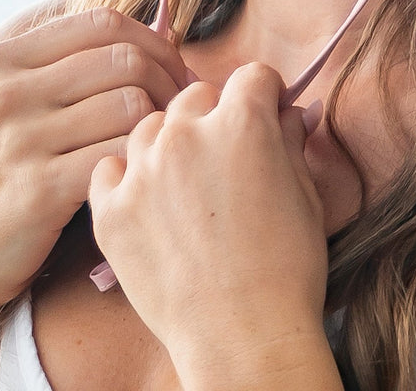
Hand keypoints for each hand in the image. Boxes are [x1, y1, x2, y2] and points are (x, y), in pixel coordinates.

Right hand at [0, 2, 191, 324]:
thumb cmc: (1, 168)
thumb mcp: (9, 98)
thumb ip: (64, 57)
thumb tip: (153, 23)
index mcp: (3, 56)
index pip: (103, 20)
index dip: (152, 40)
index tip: (171, 69)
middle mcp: (5, 90)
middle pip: (125, 58)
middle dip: (168, 81)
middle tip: (181, 110)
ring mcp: (17, 139)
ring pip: (131, 103)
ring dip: (161, 124)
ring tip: (165, 142)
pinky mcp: (35, 190)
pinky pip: (120, 154)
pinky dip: (143, 162)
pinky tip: (141, 175)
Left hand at [88, 63, 329, 381]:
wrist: (244, 338)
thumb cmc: (287, 269)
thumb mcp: (306, 193)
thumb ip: (291, 140)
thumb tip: (290, 112)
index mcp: (242, 122)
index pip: (251, 76)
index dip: (265, 94)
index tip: (267, 111)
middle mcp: (187, 134)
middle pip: (196, 95)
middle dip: (215, 114)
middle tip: (224, 154)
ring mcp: (143, 170)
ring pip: (149, 126)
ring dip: (168, 142)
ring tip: (184, 183)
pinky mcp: (111, 210)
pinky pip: (109, 168)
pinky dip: (126, 177)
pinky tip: (147, 201)